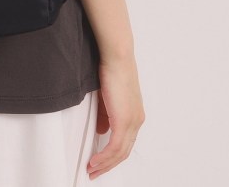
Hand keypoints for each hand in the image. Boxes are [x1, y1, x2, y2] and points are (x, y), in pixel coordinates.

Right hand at [87, 55, 144, 179]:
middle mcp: (136, 120)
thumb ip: (105, 116)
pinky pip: (115, 147)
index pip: (125, 143)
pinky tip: (94, 160)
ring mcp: (132, 121)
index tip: (100, 162)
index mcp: (134, 115)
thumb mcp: (107, 98)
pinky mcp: (124, 120)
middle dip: (107, 165)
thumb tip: (102, 132)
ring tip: (91, 169)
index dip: (112, 156)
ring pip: (120, 153)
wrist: (117, 56)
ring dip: (104, 164)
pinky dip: (104, 157)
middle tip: (94, 171)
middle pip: (124, 152)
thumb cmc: (111, 69)